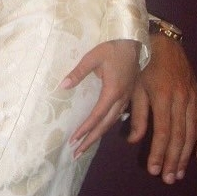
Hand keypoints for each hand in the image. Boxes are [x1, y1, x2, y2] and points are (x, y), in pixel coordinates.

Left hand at [61, 39, 139, 158]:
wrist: (134, 41)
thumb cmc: (112, 47)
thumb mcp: (92, 57)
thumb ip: (78, 72)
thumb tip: (62, 86)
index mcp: (113, 91)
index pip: (97, 115)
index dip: (85, 129)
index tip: (74, 140)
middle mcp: (121, 99)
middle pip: (105, 125)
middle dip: (90, 140)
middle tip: (76, 154)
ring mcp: (126, 98)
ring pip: (111, 123)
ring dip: (98, 136)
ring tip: (85, 147)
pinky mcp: (128, 96)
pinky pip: (116, 116)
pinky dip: (106, 126)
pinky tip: (99, 131)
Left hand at [126, 33, 196, 182]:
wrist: (161, 40)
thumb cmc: (141, 63)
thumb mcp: (133, 85)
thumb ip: (135, 114)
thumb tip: (132, 141)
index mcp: (161, 96)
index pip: (162, 132)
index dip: (159, 152)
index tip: (154, 170)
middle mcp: (180, 99)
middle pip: (178, 136)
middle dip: (173, 160)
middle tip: (168, 179)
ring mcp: (191, 98)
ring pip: (191, 133)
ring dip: (186, 155)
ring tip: (180, 173)